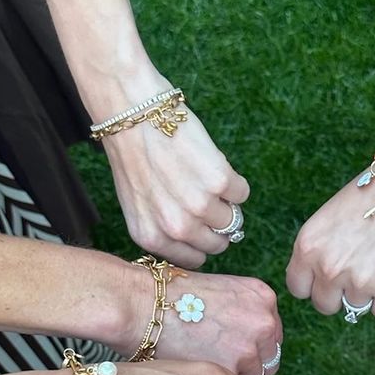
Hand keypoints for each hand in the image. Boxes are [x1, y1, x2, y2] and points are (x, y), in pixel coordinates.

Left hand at [89, 66, 248, 266]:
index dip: (201, 241)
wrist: (133, 114)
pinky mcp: (219, 181)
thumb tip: (200, 236)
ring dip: (226, 201)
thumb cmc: (133, 154)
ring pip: (233, 220)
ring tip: (206, 179)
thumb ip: (163, 226)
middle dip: (217, 224)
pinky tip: (211, 164)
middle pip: (218, 244)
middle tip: (207, 198)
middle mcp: (175, 228)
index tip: (201, 225)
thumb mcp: (139, 203)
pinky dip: (234, 180)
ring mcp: (199, 206)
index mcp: (151, 237)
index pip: (195, 260)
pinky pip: (242, 193)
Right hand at [141, 269, 281, 374]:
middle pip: (269, 360)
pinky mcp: (233, 371)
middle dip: (248, 369)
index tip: (234, 358)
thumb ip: (241, 316)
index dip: (252, 350)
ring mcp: (251, 347)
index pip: (271, 336)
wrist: (143, 305)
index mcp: (263, 298)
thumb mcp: (219, 293)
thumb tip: (249, 347)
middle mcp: (264, 321)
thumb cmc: (169, 300)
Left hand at [287, 174, 374, 319]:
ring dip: (368, 292)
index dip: (314, 284)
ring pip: (356, 307)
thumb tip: (322, 281)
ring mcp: (360, 282)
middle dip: (339, 293)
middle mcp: (329, 268)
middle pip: (325, 305)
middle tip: (358, 272)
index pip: (298, 287)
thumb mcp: (330, 218)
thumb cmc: (374, 194)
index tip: (326, 278)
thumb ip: (321, 251)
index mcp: (308, 246)